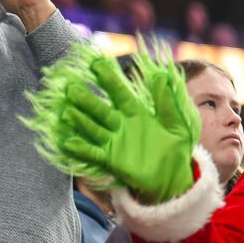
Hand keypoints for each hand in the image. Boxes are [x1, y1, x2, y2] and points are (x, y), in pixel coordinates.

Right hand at [57, 53, 200, 202]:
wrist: (174, 177)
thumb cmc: (176, 148)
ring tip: (67, 111)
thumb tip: (160, 75)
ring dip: (81, 121)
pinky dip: (82, 148)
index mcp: (137, 113)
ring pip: (94, 128)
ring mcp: (114, 142)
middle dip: (87, 100)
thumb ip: (166, 102)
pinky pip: (93, 152)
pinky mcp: (111, 159)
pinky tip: (69, 142)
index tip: (96, 64)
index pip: (120, 93)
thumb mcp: (176, 124)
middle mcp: (121, 125)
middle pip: (101, 110)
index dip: (109, 79)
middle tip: (71, 87)